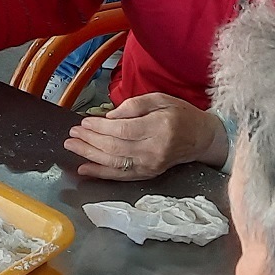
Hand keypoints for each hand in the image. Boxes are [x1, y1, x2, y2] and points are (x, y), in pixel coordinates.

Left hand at [64, 92, 228, 180]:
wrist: (201, 138)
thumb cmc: (180, 115)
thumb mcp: (160, 99)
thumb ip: (133, 105)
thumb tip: (109, 116)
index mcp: (159, 127)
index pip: (123, 130)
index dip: (100, 127)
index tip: (84, 121)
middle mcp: (155, 150)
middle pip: (115, 147)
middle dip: (90, 140)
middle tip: (72, 133)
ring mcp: (151, 165)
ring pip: (114, 163)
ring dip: (89, 155)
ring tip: (72, 146)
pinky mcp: (148, 174)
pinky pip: (120, 176)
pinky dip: (100, 174)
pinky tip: (83, 169)